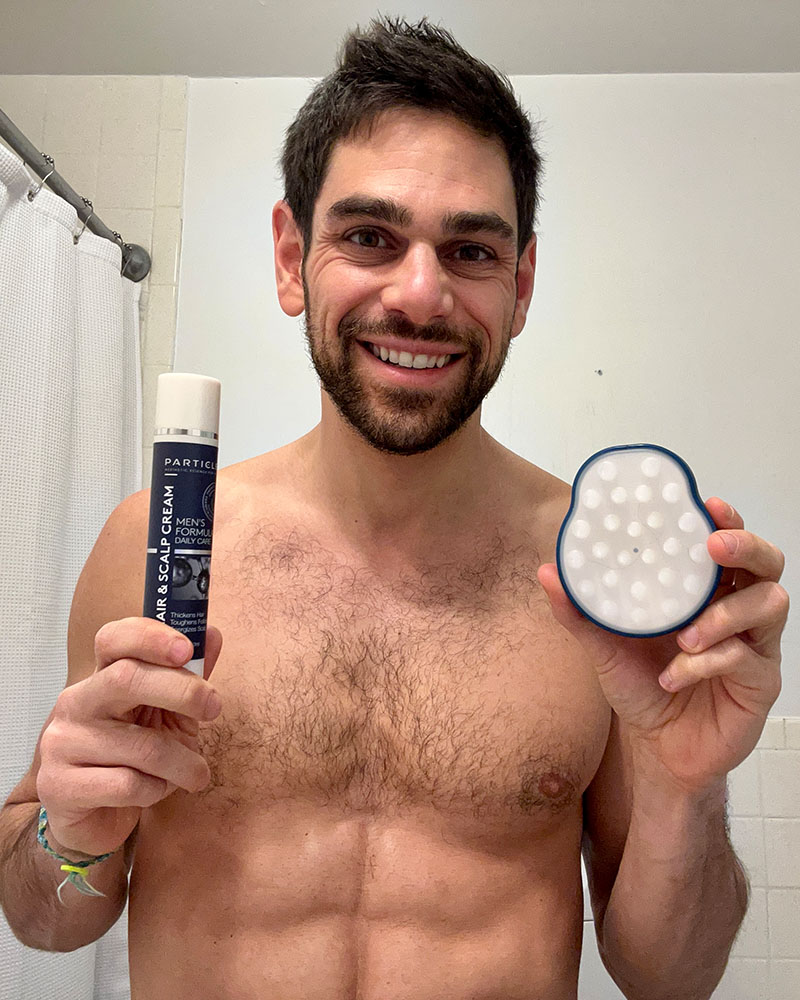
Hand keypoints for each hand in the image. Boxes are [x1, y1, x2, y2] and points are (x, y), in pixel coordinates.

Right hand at [36, 618, 222, 856]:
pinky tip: (155, 792)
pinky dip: (156, 790)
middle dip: (182, 690)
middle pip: (125, 677)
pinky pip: (127, 784)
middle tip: (214, 708)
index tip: (187, 649)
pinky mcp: (60, 787)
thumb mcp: (168, 714)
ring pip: (140, 745)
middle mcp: (75, 703)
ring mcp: (61, 743)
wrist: (92, 817)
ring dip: (183, 762)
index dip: (151, 637)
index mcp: (100, 677)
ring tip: (195, 774)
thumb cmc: (135, 758)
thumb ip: (188, 677)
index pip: (114, 639)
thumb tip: (211, 634)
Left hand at [537, 498, 788, 792]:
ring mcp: (753, 645)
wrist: (656, 749)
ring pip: (767, 606)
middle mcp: (735, 610)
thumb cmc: (641, 685)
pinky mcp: (759, 682)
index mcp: (702, 590)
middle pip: (767, 562)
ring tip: (684, 634)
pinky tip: (673, 675)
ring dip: (724, 613)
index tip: (705, 504)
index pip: (725, 544)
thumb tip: (547, 571)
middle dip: (745, 546)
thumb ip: (579, 611)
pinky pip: (744, 659)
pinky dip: (705, 663)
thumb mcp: (604, 646)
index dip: (723, 520)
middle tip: (712, 547)